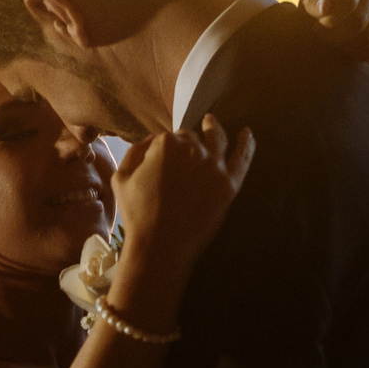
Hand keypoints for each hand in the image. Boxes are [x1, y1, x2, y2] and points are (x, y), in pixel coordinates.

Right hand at [109, 114, 256, 302]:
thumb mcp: (121, 178)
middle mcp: (193, 149)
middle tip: (180, 159)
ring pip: (217, 139)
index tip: (160, 162)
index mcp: (166, 144)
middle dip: (185, 144)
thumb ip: (135, 151)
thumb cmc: (137, 214)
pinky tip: (247, 133)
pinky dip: (247, 143)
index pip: (168, 138)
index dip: (163, 150)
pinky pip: (242, 158)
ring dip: (213, 127)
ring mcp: (214, 165)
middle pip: (191, 138)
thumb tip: (149, 142)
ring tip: (211, 121)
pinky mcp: (229, 184)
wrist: (160, 245)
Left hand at [300, 0, 368, 61]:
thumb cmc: (320, 9)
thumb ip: (313, 4)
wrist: (340, 15)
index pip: (347, 2)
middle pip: (359, 22)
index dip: (332, 21)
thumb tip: (325, 7)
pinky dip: (365, 54)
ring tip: (337, 44)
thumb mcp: (309, 5)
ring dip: (349, 48)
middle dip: (338, 37)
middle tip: (325, 39)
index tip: (319, 26)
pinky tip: (353, 50)